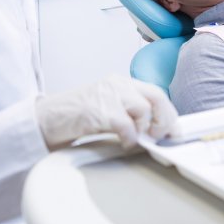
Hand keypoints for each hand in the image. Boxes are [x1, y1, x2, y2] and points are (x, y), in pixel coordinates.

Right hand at [36, 74, 178, 149]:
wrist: (48, 118)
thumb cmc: (77, 116)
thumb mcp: (107, 106)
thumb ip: (130, 112)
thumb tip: (156, 129)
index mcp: (121, 82)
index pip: (155, 92)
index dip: (169, 113)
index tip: (174, 130)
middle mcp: (117, 84)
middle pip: (156, 96)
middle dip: (164, 119)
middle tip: (159, 135)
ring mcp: (108, 95)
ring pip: (143, 109)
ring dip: (143, 129)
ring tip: (134, 139)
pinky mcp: (100, 110)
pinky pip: (126, 126)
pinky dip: (129, 138)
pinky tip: (123, 142)